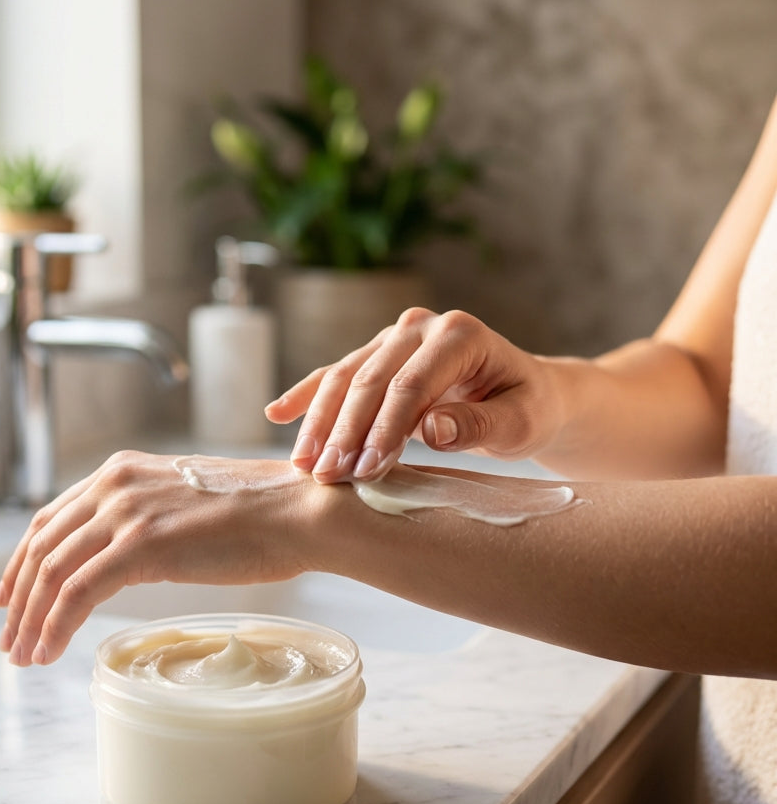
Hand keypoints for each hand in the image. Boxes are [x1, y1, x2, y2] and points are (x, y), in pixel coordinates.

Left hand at [0, 451, 314, 666]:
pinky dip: (55, 626)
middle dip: (18, 598)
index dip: (22, 562)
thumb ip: (145, 518)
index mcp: (121, 471)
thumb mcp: (183, 501)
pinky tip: (49, 652)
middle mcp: (114, 484)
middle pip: (42, 547)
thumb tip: (126, 554)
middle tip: (10, 639)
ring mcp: (125, 513)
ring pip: (52, 572)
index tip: (9, 596)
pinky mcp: (140, 545)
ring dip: (30, 619)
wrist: (295, 510)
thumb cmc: (257, 513)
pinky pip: (78, 592)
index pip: (50, 518)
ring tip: (24, 655)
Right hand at [265, 307, 564, 482]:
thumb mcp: (521, 423)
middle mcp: (420, 326)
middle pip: (370, 380)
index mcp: (459, 335)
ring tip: (304, 465)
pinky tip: (276, 413)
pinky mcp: (377, 354)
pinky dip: (307, 395)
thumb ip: (480, 424)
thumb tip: (432, 428)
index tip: (366, 471)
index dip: (385, 429)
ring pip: (345, 377)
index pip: (411, 384)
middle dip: (344, 431)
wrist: (525, 392)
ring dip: (320, 422)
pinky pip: (336, 374)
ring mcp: (394, 337)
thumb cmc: (527, 409)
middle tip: (327, 477)